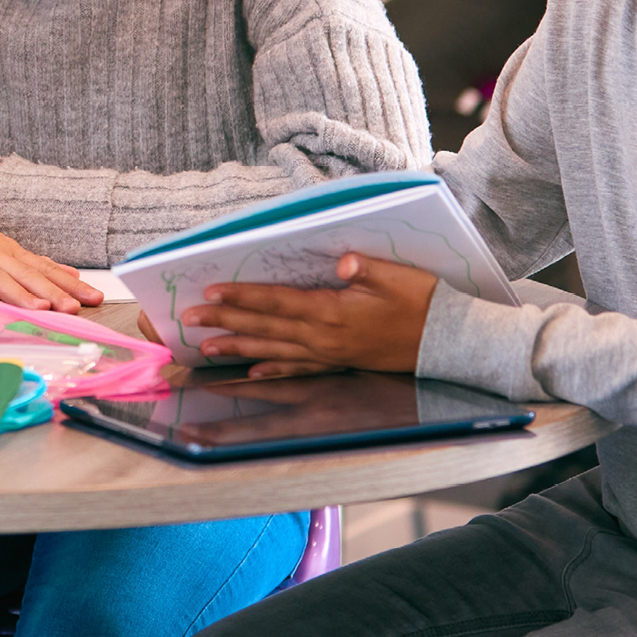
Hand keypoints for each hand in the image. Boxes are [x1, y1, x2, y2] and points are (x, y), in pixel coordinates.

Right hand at [0, 202, 102, 312]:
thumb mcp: (0, 247)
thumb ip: (33, 263)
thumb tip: (69, 273)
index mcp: (9, 250)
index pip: (45, 267)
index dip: (69, 283)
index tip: (94, 297)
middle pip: (28, 274)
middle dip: (53, 291)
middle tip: (76, 306)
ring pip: (1, 279)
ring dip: (23, 294)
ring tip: (43, 309)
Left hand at [179, 253, 437, 378]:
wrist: (448, 341)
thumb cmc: (422, 302)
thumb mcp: (397, 276)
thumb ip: (366, 269)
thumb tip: (341, 262)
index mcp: (333, 313)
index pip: (277, 303)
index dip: (242, 298)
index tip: (210, 294)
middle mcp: (325, 338)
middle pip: (265, 329)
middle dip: (225, 323)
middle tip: (188, 321)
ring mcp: (331, 354)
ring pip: (274, 352)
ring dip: (238, 349)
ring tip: (205, 348)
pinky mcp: (340, 363)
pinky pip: (299, 370)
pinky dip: (273, 371)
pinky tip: (253, 374)